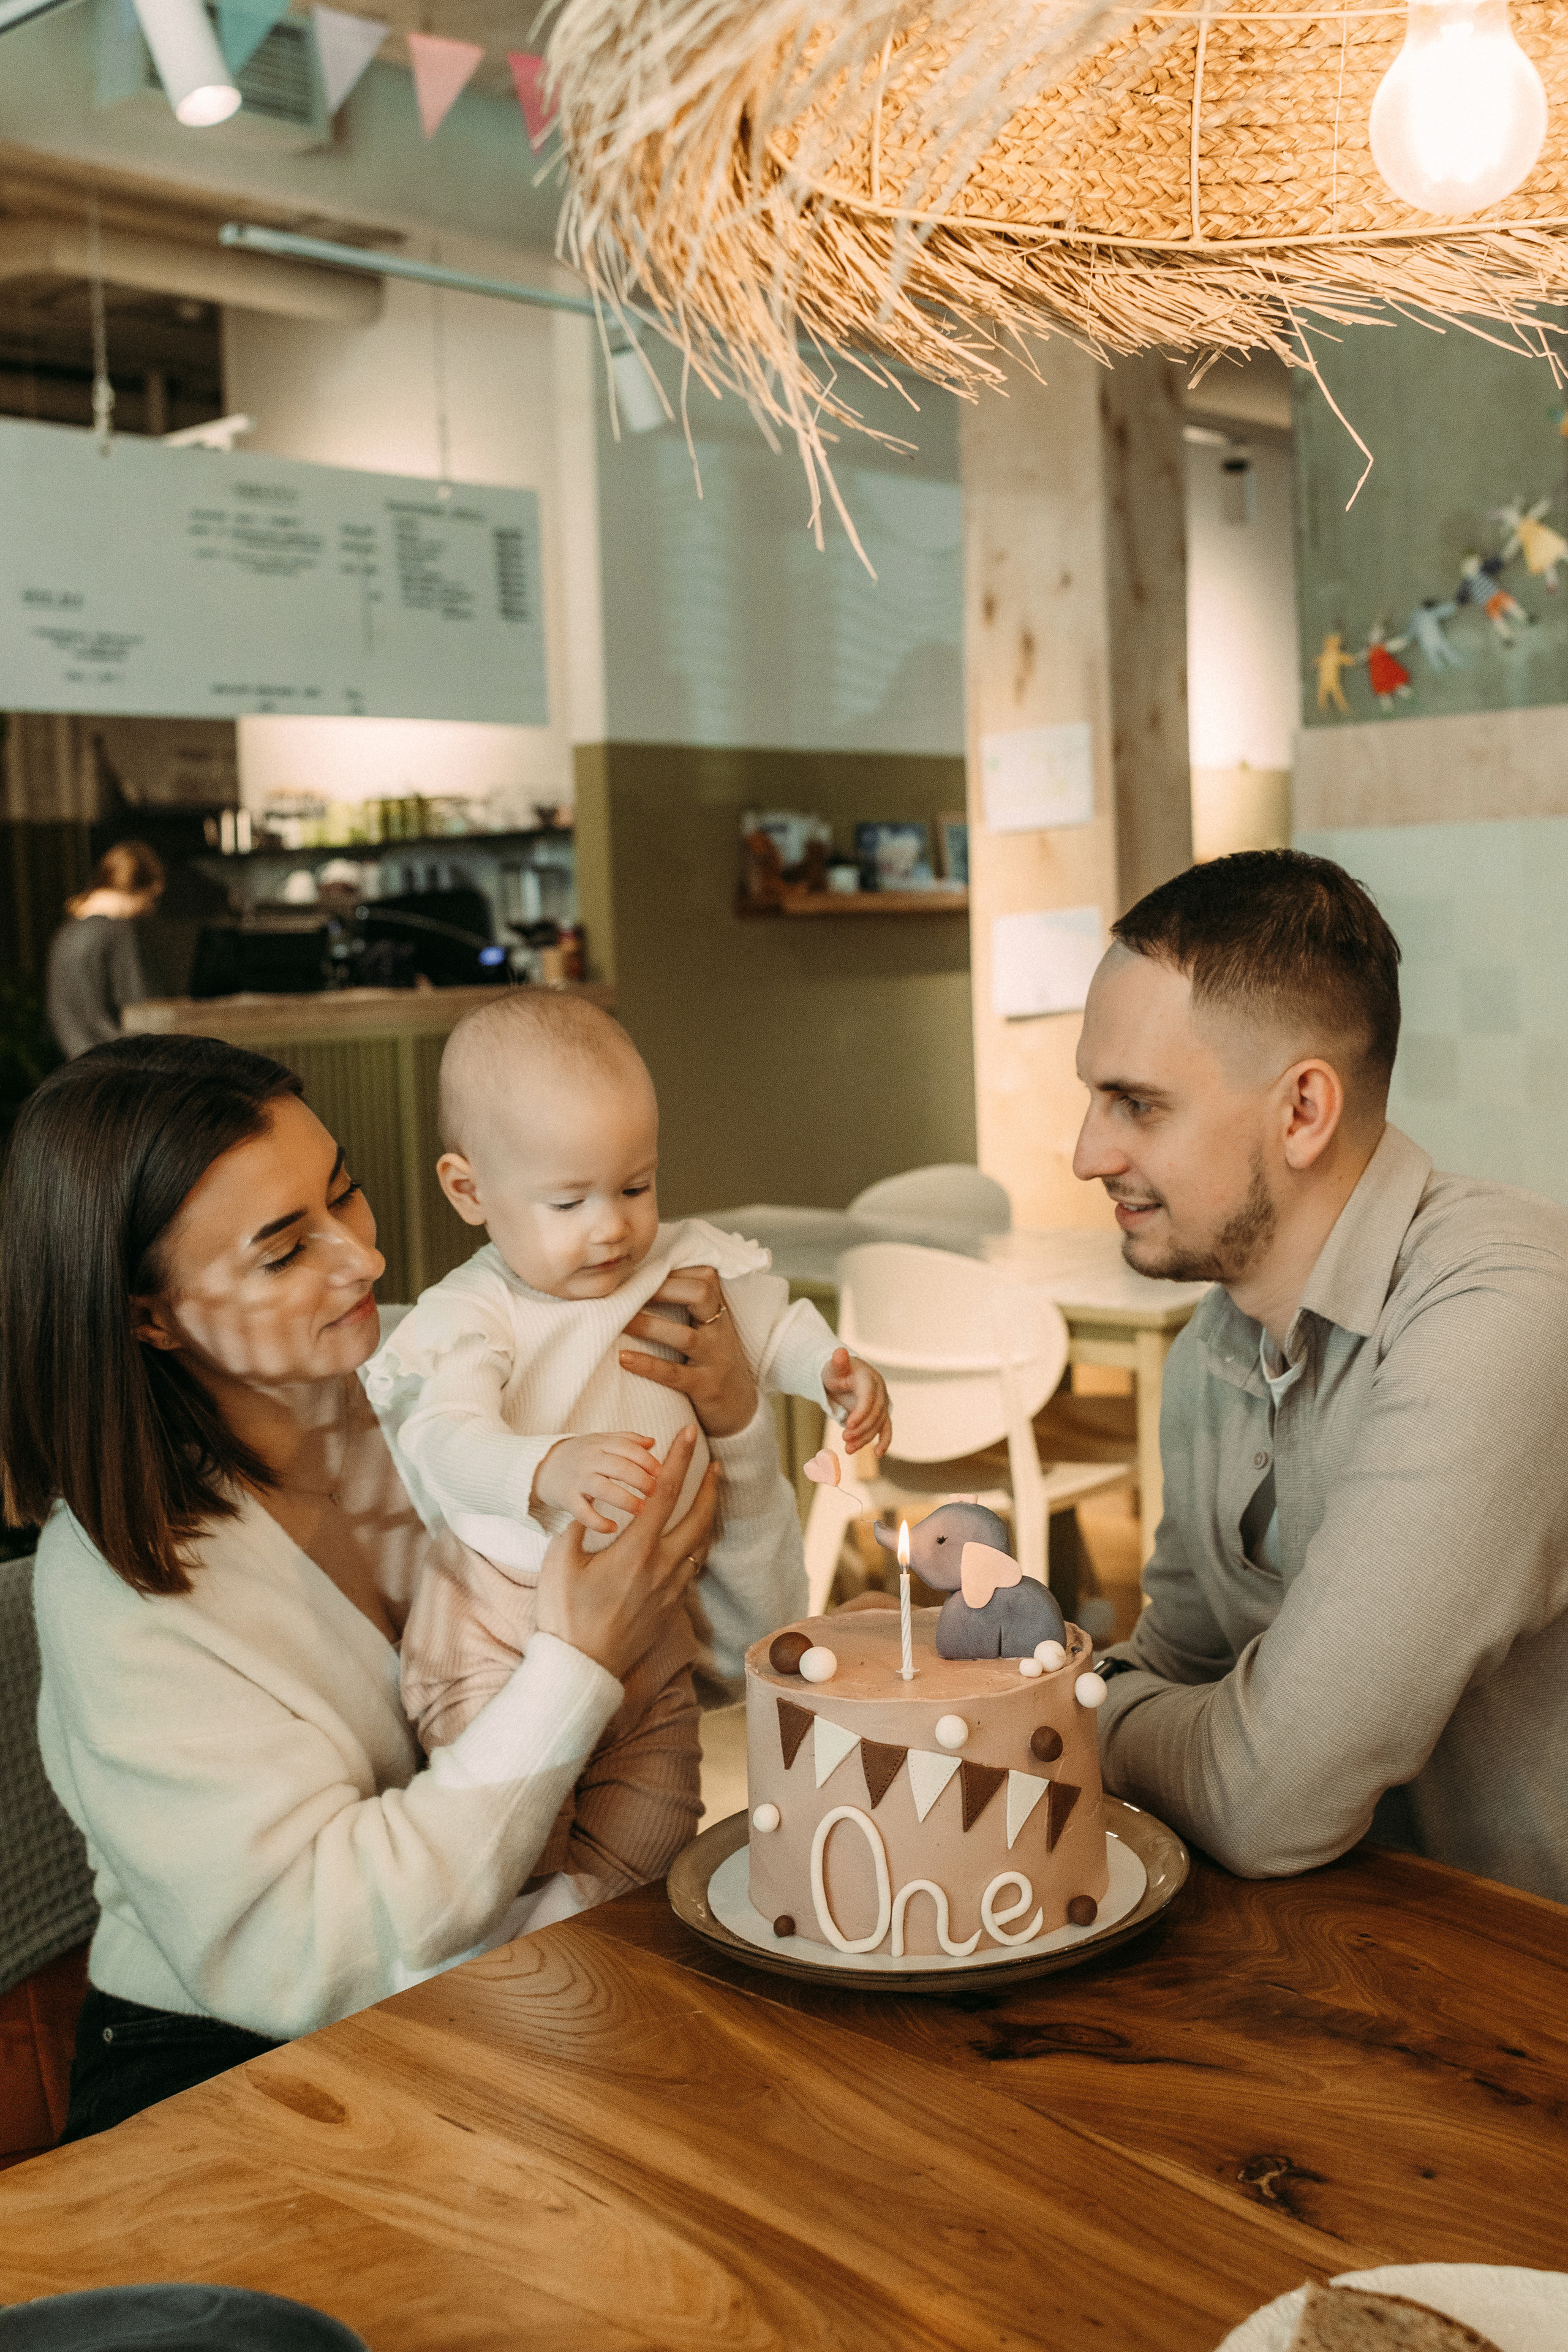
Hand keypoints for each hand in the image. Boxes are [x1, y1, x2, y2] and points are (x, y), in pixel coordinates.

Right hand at [532, 1430, 658, 1534]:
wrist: (541, 1466)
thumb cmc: (581, 1455)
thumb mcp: (601, 1441)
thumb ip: (627, 1440)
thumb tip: (652, 1442)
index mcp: (600, 1443)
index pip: (627, 1447)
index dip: (646, 1459)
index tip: (660, 1472)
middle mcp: (588, 1459)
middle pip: (619, 1467)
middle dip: (641, 1480)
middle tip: (653, 1491)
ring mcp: (576, 1479)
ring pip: (603, 1488)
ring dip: (625, 1500)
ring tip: (641, 1509)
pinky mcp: (566, 1499)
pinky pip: (582, 1512)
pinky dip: (598, 1522)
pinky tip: (613, 1528)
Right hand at [535, 1425, 716, 1681]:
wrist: (580, 1669)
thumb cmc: (564, 1616)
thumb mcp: (559, 1562)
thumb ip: (577, 1528)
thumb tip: (589, 1509)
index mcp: (636, 1550)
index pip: (664, 1493)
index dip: (679, 1459)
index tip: (689, 1434)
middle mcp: (661, 1568)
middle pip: (698, 1517)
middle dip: (708, 1486)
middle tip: (714, 1462)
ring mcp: (669, 1590)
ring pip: (700, 1544)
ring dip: (706, 1515)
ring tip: (708, 1496)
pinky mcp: (669, 1609)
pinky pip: (691, 1569)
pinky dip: (696, 1546)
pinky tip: (690, 1541)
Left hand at [619, 1265, 758, 1438]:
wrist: (741, 1409)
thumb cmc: (714, 1364)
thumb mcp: (710, 1330)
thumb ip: (689, 1307)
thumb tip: (644, 1283)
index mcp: (720, 1313)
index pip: (705, 1277)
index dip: (672, 1271)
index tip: (642, 1273)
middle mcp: (721, 1332)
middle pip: (701, 1294)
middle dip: (663, 1288)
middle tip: (628, 1291)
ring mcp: (716, 1360)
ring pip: (685, 1336)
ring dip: (648, 1326)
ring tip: (618, 1321)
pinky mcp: (707, 1388)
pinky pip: (675, 1374)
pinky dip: (648, 1365)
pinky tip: (624, 1358)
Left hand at [823, 1346, 891, 1456]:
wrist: (843, 1377)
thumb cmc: (837, 1371)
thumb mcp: (834, 1367)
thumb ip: (837, 1362)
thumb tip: (839, 1352)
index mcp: (869, 1378)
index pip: (869, 1398)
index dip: (861, 1412)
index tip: (848, 1425)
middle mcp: (880, 1391)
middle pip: (875, 1414)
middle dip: (861, 1428)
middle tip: (844, 1438)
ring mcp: (882, 1404)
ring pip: (878, 1425)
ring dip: (865, 1438)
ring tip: (848, 1449)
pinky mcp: (880, 1415)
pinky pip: (886, 1429)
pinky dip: (884, 1442)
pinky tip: (877, 1453)